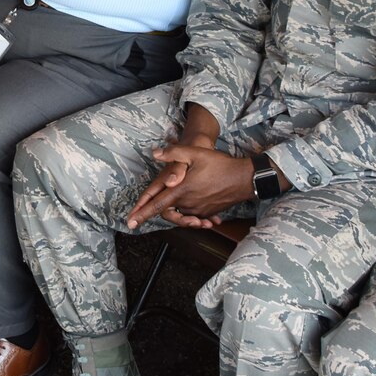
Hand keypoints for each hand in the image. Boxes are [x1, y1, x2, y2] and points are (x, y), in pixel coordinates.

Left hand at [127, 142, 253, 229]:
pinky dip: (191, 215)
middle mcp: (188, 203)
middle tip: (147, 213)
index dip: (142, 213)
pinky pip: (194, 215)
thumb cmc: (220, 165)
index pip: (157, 205)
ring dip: (177, 215)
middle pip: (167, 212)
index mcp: (181, 191)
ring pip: (181, 214)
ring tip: (175, 209)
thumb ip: (174, 153)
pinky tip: (196, 212)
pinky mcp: (208, 211)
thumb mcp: (195, 153)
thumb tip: (155, 153)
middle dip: (158, 212)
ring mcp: (199, 209)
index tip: (130, 223)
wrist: (244, 179)